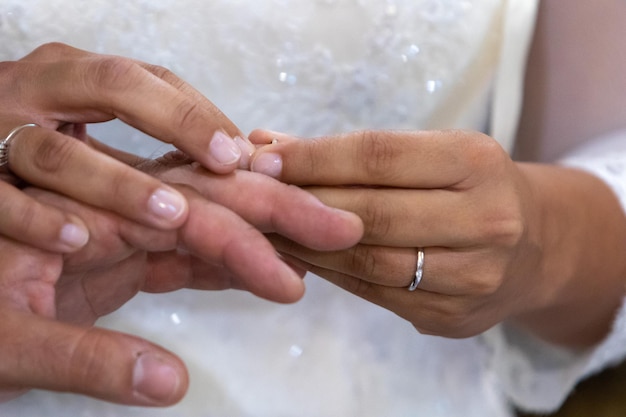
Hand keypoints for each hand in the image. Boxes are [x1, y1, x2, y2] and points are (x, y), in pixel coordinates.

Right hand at [0, 42, 255, 251]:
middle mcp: (36, 89)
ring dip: (119, 183)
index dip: (199, 111)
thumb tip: (231, 167)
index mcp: (71, 76)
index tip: (242, 150)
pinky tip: (77, 239)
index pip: (148, 77)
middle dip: (177, 121)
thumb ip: (147, 149)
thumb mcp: (88, 134)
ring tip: (172, 212)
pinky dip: (37, 220)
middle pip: (112, 86)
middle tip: (226, 162)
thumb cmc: (38, 153)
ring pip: (57, 151)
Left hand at [0, 156, 362, 405]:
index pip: (188, 216)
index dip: (243, 247)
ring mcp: (126, 229)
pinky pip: (192, 248)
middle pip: (213, 194)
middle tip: (341, 226)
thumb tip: (169, 381)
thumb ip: (87, 359)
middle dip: (279, 210)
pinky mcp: (128, 253)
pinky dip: (233, 258)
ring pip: (211, 215)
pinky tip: (268, 267)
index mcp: (89, 211)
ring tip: (317, 242)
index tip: (291, 282)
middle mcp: (116, 208)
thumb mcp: (9, 343)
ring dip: (265, 228)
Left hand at [249, 129, 625, 345]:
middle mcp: (486, 220)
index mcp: (477, 163)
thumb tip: (265, 145)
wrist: (536, 247)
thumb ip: (352, 152)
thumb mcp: (429, 153)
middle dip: (302, 204)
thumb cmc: (468, 188)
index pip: (379, 155)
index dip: (315, 157)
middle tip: (251, 196)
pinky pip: (376, 294)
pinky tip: (301, 258)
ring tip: (264, 229)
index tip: (263, 158)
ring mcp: (474, 277)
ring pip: (369, 262)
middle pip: (371, 214)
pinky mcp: (455, 317)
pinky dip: (331, 274)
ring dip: (307, 245)